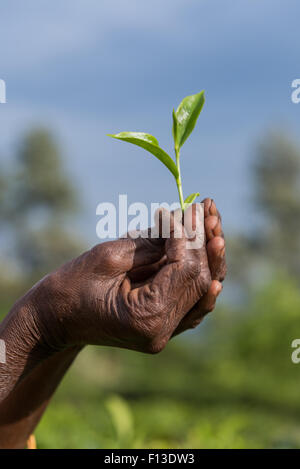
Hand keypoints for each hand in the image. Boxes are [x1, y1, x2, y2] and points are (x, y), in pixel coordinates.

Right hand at [29, 199, 225, 354]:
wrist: (54, 318)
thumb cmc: (72, 285)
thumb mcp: (109, 257)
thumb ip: (152, 243)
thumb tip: (184, 223)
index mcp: (147, 317)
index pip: (182, 269)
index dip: (186, 235)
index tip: (187, 207)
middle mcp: (162, 331)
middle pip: (198, 281)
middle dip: (202, 242)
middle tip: (207, 208)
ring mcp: (164, 332)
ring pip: (200, 290)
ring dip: (208, 255)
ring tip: (214, 222)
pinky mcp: (162, 325)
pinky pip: (192, 299)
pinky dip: (200, 274)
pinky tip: (212, 251)